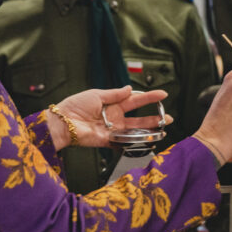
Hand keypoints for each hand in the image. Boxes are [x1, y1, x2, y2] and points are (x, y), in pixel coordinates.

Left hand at [50, 86, 172, 148]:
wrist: (63, 121)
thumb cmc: (76, 105)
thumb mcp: (97, 94)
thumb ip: (115, 94)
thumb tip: (130, 89)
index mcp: (113, 104)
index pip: (135, 100)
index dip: (149, 97)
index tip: (162, 94)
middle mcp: (115, 117)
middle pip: (138, 118)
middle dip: (154, 118)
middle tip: (168, 117)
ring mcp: (112, 130)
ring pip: (134, 130)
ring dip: (148, 130)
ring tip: (162, 129)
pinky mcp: (107, 141)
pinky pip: (123, 142)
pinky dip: (134, 142)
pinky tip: (145, 141)